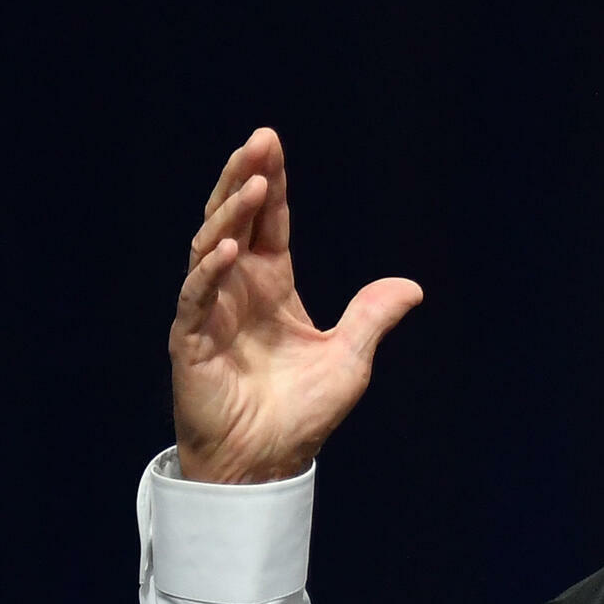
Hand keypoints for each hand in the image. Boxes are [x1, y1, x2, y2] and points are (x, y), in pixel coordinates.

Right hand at [169, 128, 420, 482]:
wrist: (267, 462)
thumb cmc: (301, 413)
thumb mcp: (349, 359)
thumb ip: (372, 318)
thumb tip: (412, 287)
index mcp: (271, 287)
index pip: (269, 224)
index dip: (272, 184)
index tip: (272, 142)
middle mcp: (237, 290)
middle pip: (235, 220)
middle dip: (244, 180)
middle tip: (256, 142)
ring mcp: (210, 312)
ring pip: (211, 248)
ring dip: (230, 216)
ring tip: (251, 184)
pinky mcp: (191, 341)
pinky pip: (197, 298)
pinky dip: (211, 273)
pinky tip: (230, 249)